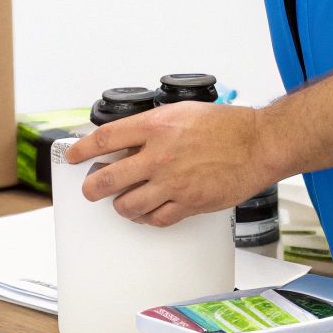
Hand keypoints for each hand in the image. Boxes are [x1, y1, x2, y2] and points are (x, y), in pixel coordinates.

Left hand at [63, 102, 281, 226]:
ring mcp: (172, 182)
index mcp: (155, 127)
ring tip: (121, 202)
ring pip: (127, 205)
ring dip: (119, 206)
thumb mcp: (180, 113)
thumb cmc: (225, 126)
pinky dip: (146, 218)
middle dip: (91, 187)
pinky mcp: (189, 203)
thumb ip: (150, 127)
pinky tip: (147, 212)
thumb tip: (124, 140)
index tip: (73, 156)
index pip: (104, 139)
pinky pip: (155, 219)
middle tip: (90, 189)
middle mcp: (158, 156)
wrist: (259, 143)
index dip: (82, 150)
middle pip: (107, 179)